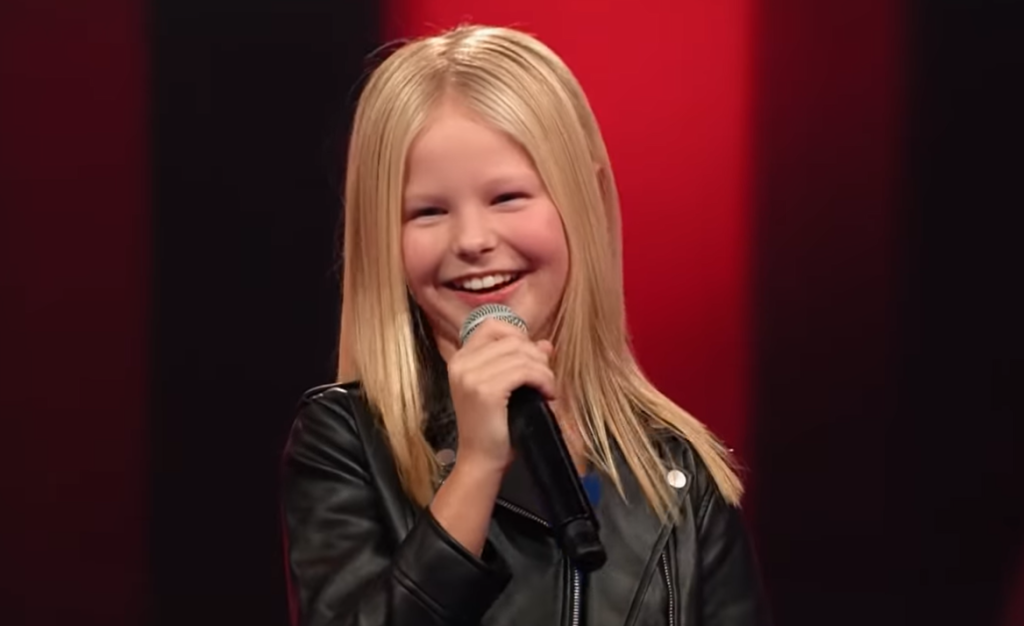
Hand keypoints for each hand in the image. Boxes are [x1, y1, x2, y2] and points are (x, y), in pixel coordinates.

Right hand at [445, 318, 555, 472]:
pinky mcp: (485, 390)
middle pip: (512, 339)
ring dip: (544, 371)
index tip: (531, 358)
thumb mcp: (505, 387)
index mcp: (461, 359)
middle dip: (537, 356)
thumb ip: (521, 361)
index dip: (518, 336)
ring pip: (522, 355)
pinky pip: (525, 371)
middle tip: (545, 379)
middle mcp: (462, 363)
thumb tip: (546, 344)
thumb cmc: (494, 426)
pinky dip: (543, 380)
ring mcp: (471, 376)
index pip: (492, 325)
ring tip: (548, 389)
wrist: (481, 460)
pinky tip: (548, 394)